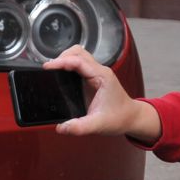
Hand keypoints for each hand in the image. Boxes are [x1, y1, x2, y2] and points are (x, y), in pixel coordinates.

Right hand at [43, 46, 160, 140]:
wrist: (131, 118)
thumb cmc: (119, 118)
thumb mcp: (98, 125)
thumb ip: (79, 127)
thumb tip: (61, 127)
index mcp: (102, 77)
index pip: (79, 61)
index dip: (61, 61)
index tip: (48, 67)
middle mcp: (100, 71)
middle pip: (78, 52)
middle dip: (62, 57)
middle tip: (49, 68)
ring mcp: (96, 73)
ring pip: (78, 55)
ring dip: (65, 59)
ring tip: (53, 70)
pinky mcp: (93, 78)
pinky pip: (79, 65)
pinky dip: (68, 65)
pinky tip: (60, 75)